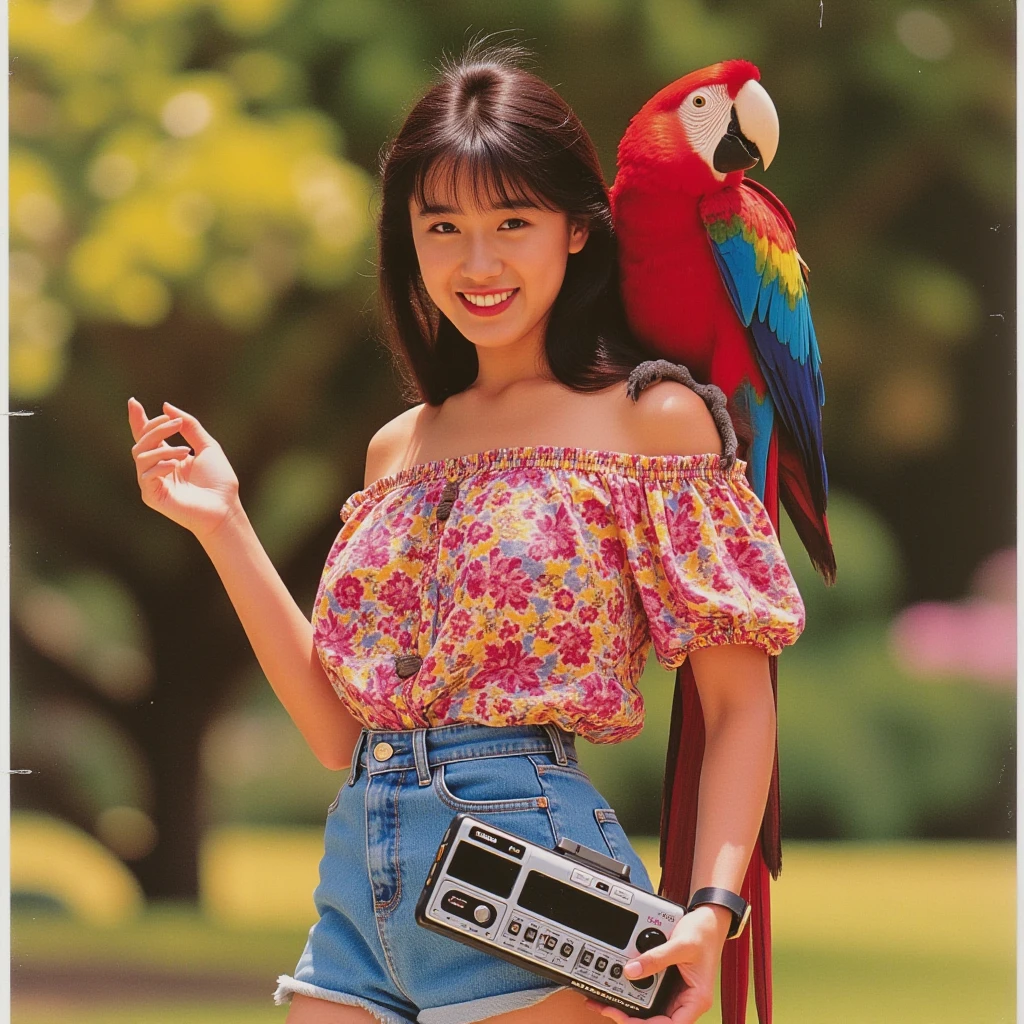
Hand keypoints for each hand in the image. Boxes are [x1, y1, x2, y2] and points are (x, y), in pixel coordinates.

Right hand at [128, 397, 240, 540]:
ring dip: (163, 448)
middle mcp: (157, 468)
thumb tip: (166, 406)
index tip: (134, 402)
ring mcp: (153, 483)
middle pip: (142, 442)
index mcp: (168, 457)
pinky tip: (176, 465)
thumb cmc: (219, 480)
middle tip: (176, 424)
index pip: (147, 436)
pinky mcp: (152, 496)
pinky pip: (145, 474)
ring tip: (186, 451)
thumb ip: (189, 426)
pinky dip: (159, 465)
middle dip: (156, 428)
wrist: (225, 506)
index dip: (139, 420)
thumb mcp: (207, 446)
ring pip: (140, 456)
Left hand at [582, 906, 729, 1022]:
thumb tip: (630, 971)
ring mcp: (677, 993)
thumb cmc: (703, 933)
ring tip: (608, 1003)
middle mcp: (687, 1001)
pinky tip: (621, 989)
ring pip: (652, 1010)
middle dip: (632, 1018)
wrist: (708, 920)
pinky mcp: (669, 984)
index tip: (623, 1018)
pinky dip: (636, 992)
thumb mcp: (680, 945)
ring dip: (631, 1008)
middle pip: (657, 1021)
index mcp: (696, 1000)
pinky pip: (651, 993)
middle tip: (608, 1008)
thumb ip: (656, 958)